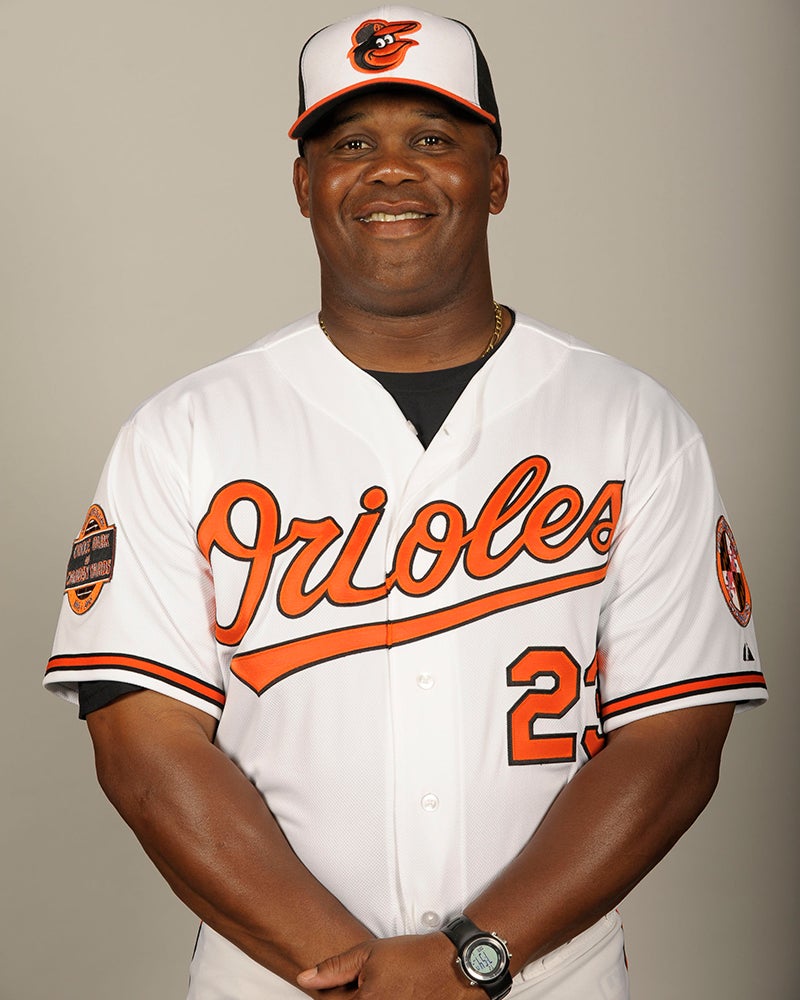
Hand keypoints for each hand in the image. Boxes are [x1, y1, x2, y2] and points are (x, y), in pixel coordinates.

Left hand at [297, 933, 473, 998]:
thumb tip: (306, 977)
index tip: (341, 983)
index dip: (332, 991)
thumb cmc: (414, 958)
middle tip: (366, 982)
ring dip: (367, 999)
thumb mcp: (369, 953)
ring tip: (381, 988)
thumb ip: (334, 968)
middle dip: (350, 996)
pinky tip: (390, 993)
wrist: (452, 967)